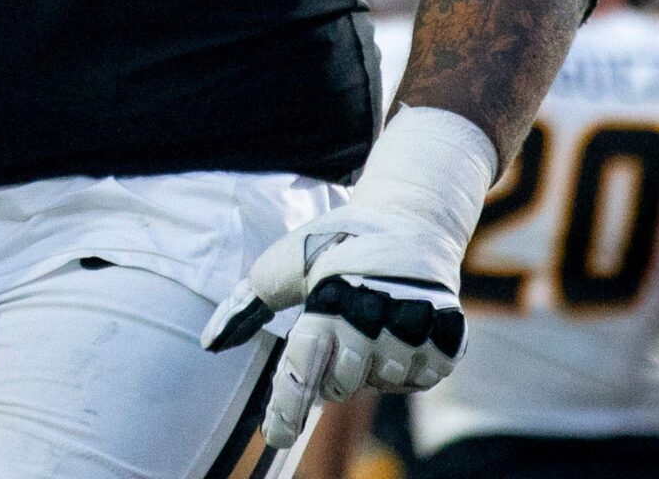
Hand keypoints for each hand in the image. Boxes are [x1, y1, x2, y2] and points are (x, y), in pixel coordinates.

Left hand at [203, 196, 469, 448]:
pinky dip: (407, 367)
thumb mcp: (284, 265)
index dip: (287, 407)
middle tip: (340, 332)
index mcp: (327, 300)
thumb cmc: (333, 246)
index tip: (276, 437)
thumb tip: (209, 341)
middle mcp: (371, 317)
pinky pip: (420, 381)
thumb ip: (247, 305)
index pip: (303, 366)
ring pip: (383, 384)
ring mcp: (413, 327)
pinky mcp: (449, 334)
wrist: (406, 221)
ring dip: (374, 366)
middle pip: (342, 385)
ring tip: (372, 322)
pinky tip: (401, 331)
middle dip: (334, 372)